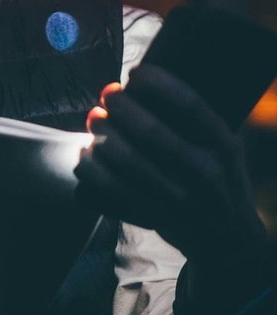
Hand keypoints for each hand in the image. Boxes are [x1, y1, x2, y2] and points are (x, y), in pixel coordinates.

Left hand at [75, 64, 271, 314]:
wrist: (229, 240)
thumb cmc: (218, 181)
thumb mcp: (224, 150)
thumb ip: (197, 123)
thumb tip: (144, 83)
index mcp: (224, 147)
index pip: (190, 106)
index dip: (157, 84)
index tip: (136, 73)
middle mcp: (206, 173)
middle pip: (150, 131)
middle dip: (120, 108)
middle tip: (107, 95)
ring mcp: (180, 198)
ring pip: (126, 159)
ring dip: (101, 134)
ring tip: (94, 120)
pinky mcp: (155, 216)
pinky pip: (112, 188)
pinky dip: (91, 167)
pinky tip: (86, 154)